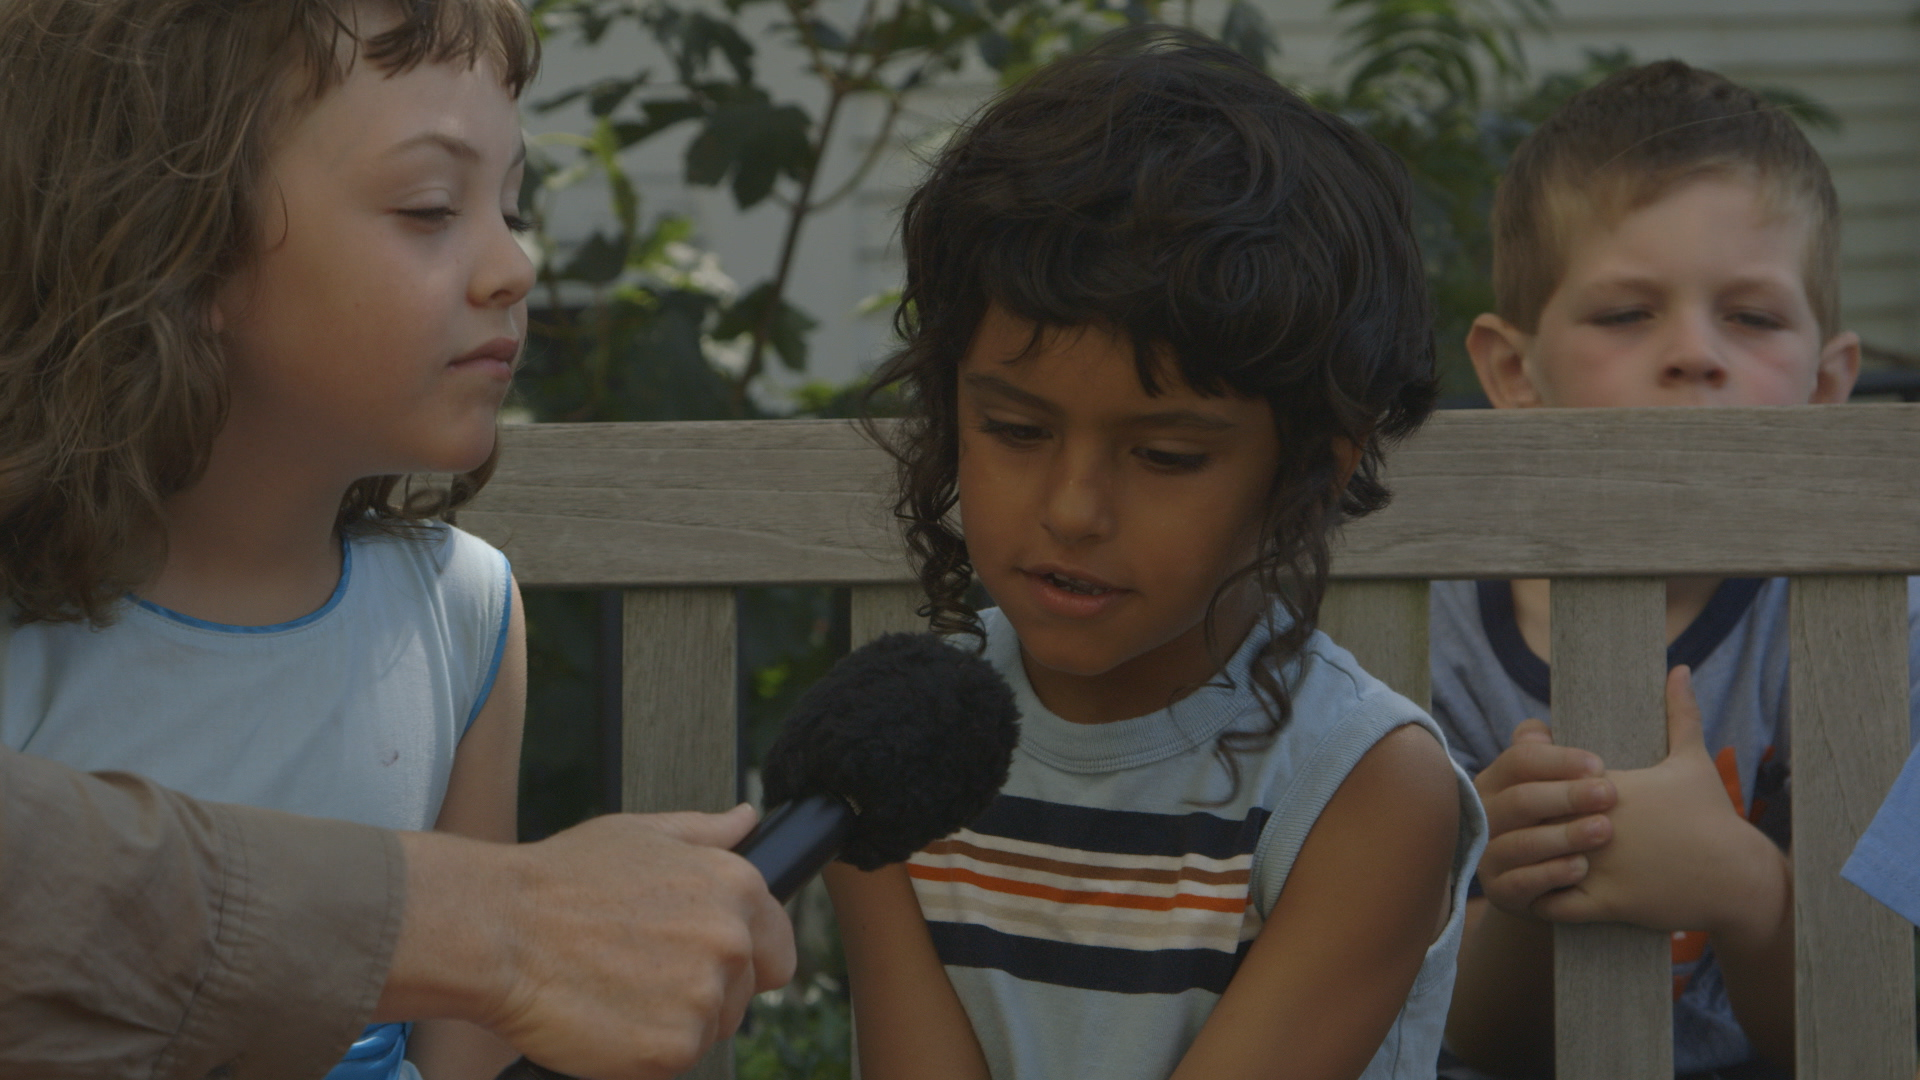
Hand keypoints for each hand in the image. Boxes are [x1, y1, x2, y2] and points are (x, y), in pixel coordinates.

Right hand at [382, 805, 796, 1079]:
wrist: (498, 930)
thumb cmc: (561, 880)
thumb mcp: (641, 834)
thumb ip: (706, 832)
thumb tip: (746, 820)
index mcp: (736, 886)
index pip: (778, 949)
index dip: (743, 959)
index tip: (698, 960)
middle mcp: (731, 940)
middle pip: (743, 994)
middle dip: (701, 990)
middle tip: (639, 970)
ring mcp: (704, 997)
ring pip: (709, 1030)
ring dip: (672, 1021)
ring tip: (618, 988)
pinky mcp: (672, 1049)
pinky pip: (674, 1062)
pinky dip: (643, 1052)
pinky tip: (608, 1016)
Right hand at [1473, 718, 1616, 917]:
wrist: (1545, 883)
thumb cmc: (1555, 820)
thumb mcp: (1551, 784)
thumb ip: (1545, 754)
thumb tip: (1540, 729)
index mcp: (1495, 781)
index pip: (1519, 760)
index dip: (1559, 760)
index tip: (1599, 764)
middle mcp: (1485, 816)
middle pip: (1521, 799)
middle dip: (1568, 796)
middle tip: (1609, 794)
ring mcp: (1488, 855)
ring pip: (1521, 843)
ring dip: (1564, 836)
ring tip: (1604, 830)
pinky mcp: (1499, 891)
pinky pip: (1521, 882)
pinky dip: (1552, 874)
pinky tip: (1582, 868)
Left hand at [1533, 667, 1786, 937]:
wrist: (1738, 876)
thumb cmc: (1713, 816)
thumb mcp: (1693, 762)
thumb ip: (1679, 714)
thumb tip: (1679, 669)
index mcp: (1608, 786)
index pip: (1543, 775)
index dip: (1528, 779)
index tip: (1525, 783)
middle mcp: (1598, 823)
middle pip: (1530, 815)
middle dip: (1517, 818)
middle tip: (1507, 821)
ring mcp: (1601, 864)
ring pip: (1536, 862)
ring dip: (1522, 861)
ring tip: (1515, 857)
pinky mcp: (1608, 902)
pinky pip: (1553, 903)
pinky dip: (1539, 898)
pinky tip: (1538, 890)